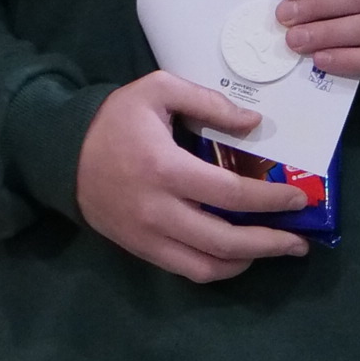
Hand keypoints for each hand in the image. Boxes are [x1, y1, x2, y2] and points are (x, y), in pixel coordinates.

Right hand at [72, 72, 314, 281]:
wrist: (59, 153)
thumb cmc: (114, 119)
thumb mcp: (158, 90)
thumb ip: (208, 103)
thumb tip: (253, 124)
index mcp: (165, 169)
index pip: (230, 194)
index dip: (270, 201)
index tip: (298, 199)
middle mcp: (158, 211)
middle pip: (224, 241)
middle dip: (269, 244)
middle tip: (299, 240)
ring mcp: (147, 236)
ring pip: (206, 266)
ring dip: (247, 263)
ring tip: (276, 250)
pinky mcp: (139, 250)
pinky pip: (186, 270)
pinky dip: (218, 268)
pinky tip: (239, 256)